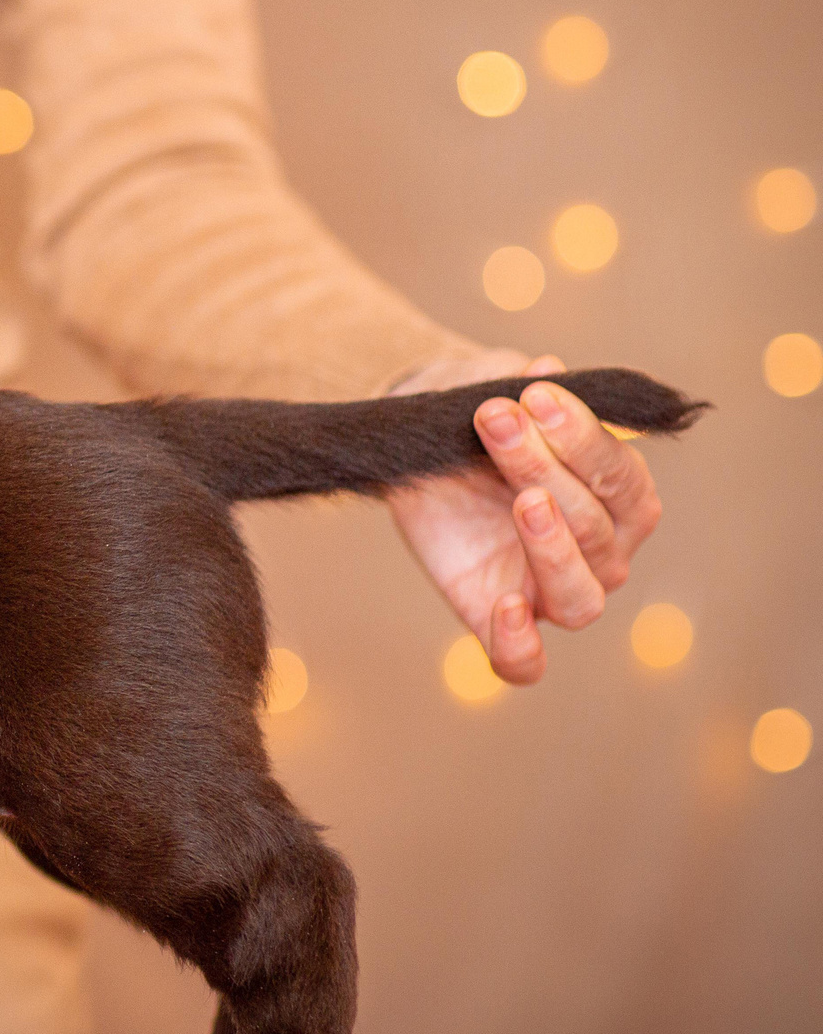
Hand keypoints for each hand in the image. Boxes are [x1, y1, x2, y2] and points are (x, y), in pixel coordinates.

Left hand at [386, 348, 664, 683]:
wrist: (411, 450)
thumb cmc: (472, 421)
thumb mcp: (484, 390)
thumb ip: (513, 383)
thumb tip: (545, 370)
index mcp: (618, 498)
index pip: (622, 478)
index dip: (584, 436)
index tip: (534, 394)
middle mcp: (601, 552)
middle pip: (598, 529)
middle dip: (548, 468)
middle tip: (497, 419)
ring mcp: (550, 590)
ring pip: (580, 597)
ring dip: (555, 547)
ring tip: (523, 499)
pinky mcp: (497, 619)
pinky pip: (524, 662)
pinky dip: (521, 646)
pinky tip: (504, 607)